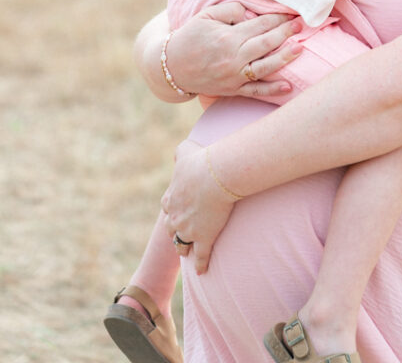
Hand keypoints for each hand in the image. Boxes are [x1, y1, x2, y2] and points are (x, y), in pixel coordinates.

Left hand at [161, 140, 233, 273]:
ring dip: (183, 248)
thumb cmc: (202, 161)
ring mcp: (188, 230)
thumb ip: (180, 152)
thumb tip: (179, 152)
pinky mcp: (203, 239)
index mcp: (170, 197)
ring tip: (186, 252)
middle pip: (171, 229)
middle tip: (180, 233)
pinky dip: (200, 264)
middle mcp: (175, 217)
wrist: (215, 176)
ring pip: (182, 244)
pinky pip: (200, 256)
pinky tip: (201, 271)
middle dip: (175, 231)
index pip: (167, 207)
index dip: (172, 209)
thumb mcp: (186, 150)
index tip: (177, 210)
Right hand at [164, 1, 302, 98]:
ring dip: (285, 58)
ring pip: (265, 68)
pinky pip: (255, 91)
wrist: (171, 67)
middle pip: (266, 43)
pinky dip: (272, 90)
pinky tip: (288, 87)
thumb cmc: (190, 36)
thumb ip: (230, 9)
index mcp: (227, 37)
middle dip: (286, 33)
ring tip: (300, 49)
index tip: (291, 13)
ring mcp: (234, 76)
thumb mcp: (206, 16)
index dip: (278, 18)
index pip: (260, 25)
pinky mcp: (232, 90)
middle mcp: (233, 57)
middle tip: (302, 25)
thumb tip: (251, 12)